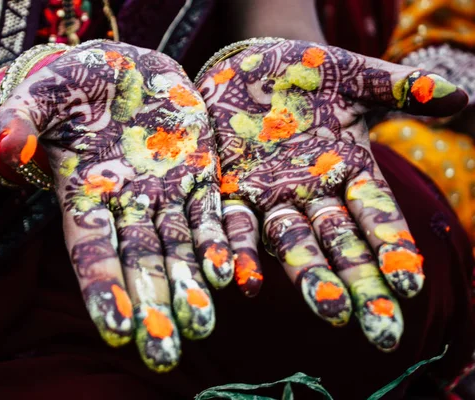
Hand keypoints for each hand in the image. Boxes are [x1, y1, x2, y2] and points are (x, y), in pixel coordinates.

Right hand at [0, 42, 233, 370]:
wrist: (125, 68)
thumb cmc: (77, 83)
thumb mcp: (44, 93)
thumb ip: (24, 118)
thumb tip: (7, 144)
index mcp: (84, 195)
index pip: (91, 250)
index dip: (103, 288)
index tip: (117, 328)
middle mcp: (125, 206)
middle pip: (139, 264)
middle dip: (152, 307)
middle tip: (163, 355)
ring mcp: (163, 194)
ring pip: (177, 248)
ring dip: (190, 286)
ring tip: (201, 324)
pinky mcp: (197, 175)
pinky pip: (209, 214)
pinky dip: (216, 242)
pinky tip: (227, 274)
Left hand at [196, 38, 466, 349]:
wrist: (248, 67)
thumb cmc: (307, 73)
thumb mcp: (355, 76)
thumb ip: (400, 89)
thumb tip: (460, 95)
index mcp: (349, 171)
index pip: (376, 216)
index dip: (392, 248)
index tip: (409, 286)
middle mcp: (313, 193)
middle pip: (340, 242)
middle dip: (359, 284)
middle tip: (379, 331)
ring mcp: (270, 196)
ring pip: (291, 241)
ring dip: (307, 275)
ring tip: (328, 311)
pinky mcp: (229, 190)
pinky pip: (234, 224)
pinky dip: (238, 252)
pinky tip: (241, 282)